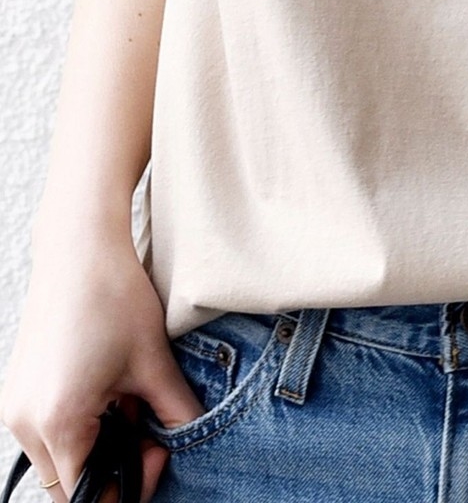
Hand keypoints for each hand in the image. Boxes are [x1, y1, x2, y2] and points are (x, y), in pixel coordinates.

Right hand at [0, 223, 209, 502]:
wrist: (79, 248)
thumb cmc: (114, 298)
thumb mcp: (154, 361)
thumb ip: (176, 413)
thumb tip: (191, 444)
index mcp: (58, 422)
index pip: (86, 496)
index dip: (128, 485)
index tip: (159, 451)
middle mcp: (24, 423)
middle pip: (67, 484)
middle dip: (112, 470)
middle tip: (149, 431)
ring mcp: (15, 407)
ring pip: (57, 459)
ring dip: (95, 447)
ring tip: (130, 403)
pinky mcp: (18, 391)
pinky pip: (47, 432)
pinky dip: (80, 426)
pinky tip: (109, 391)